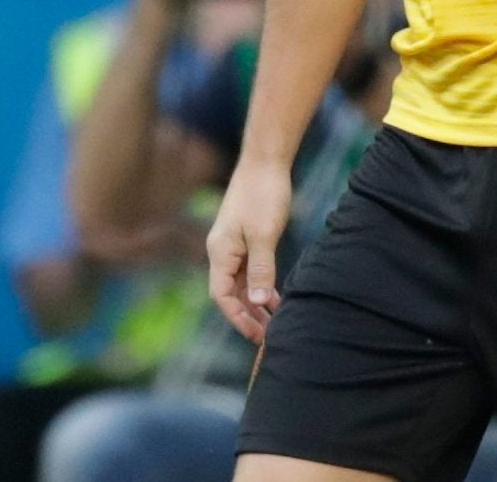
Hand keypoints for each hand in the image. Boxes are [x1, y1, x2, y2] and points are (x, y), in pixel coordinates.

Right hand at [206, 159, 291, 342]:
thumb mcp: (264, 235)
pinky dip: (261, 284)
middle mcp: (222, 252)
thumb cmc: (263, 194)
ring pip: (241, 283)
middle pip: (231, 294)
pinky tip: (276, 295)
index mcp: (220, 253)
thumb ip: (261, 268)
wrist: (265, 161)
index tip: (256, 334)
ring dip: (256, 302)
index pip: (222, 296)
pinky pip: (249, 270)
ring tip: (275, 320)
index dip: (238, 317)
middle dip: (248, 315)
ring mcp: (234, 245)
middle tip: (269, 335)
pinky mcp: (246, 238)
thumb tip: (258, 301)